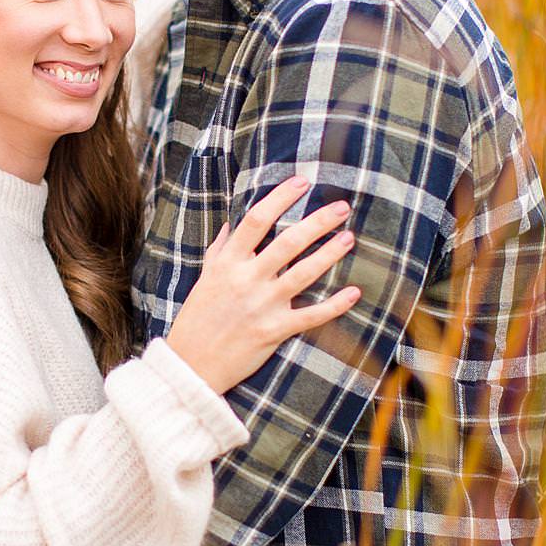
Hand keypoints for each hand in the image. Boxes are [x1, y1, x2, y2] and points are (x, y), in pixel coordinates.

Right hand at [166, 177, 360, 395]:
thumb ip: (221, 249)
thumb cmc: (198, 318)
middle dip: (318, 222)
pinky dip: (335, 305)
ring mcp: (262, 306)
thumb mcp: (205, 277)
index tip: (302, 182)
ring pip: (303, 274)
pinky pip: (311, 316)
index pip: (256, 220)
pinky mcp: (274, 331)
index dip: (280, 198)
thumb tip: (233, 223)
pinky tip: (354, 292)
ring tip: (349, 238)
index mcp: (228, 263)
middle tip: (342, 207)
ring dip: (330, 254)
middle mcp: (246, 280)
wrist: (191, 364)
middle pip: (288, 242)